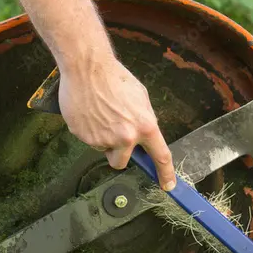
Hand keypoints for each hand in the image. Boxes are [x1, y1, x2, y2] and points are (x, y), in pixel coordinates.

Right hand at [58, 53, 176, 190]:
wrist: (87, 67)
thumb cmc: (115, 78)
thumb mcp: (140, 98)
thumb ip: (144, 120)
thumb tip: (143, 135)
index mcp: (144, 126)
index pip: (160, 156)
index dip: (165, 174)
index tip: (168, 185)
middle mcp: (125, 137)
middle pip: (121, 162)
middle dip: (117, 154)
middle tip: (113, 135)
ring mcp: (103, 138)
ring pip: (103, 149)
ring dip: (102, 138)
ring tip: (99, 114)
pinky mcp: (83, 136)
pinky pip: (88, 140)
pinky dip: (88, 130)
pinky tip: (89, 112)